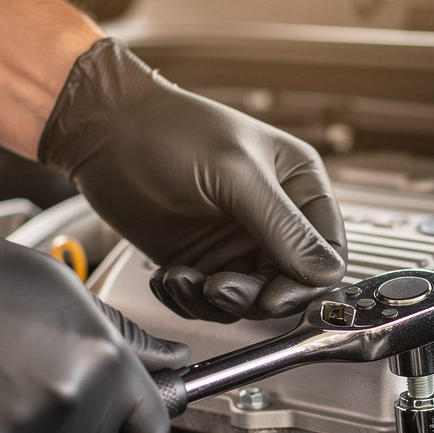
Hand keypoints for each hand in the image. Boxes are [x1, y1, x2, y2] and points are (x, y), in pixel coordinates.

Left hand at [38, 38, 346, 321]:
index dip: (307, 281)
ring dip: (217, 300)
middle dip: (255, 295)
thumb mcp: (236, 174)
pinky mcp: (203, 261)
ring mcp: (237, 243)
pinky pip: (211, 302)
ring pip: (250, 300)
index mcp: (298, 187)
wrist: (105, 133)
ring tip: (186, 279)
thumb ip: (283, 225)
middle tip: (222, 288)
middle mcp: (274, 219)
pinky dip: (190, 300)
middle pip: (289, 284)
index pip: (327, 251)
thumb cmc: (172, 130)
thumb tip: (323, 271)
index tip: (275, 293)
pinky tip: (170, 277)